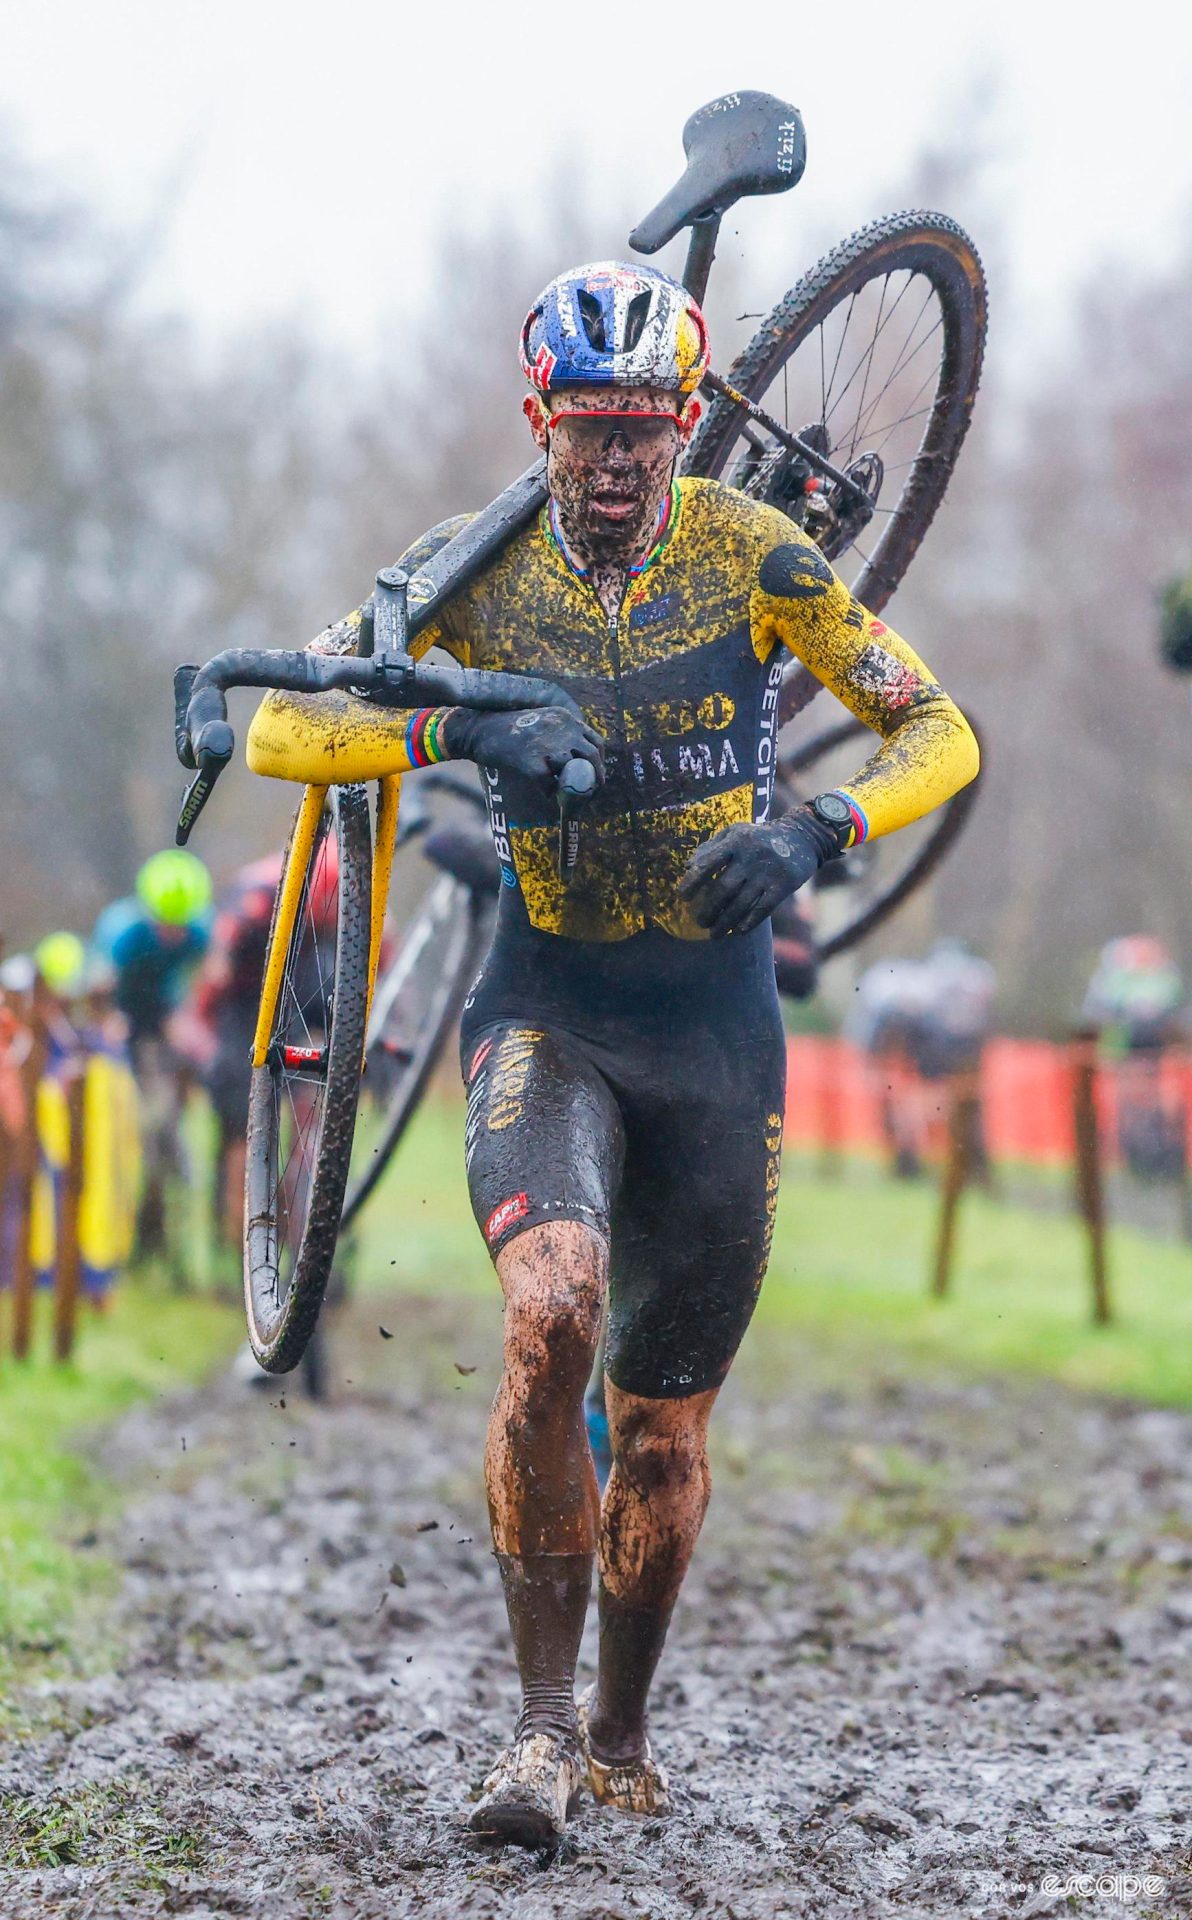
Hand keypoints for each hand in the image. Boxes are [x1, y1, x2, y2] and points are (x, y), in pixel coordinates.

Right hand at [444, 707, 604, 790]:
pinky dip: (548, 793)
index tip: (594, 774)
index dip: (598, 762)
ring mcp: (548, 746)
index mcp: (565, 718)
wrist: (478, 728)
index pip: (595, 741)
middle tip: (589, 792)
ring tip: (565, 795)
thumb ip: (559, 736)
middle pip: (591, 758)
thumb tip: (574, 762)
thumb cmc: (506, 729)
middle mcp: (562, 729)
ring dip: (572, 788)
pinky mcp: (533, 763)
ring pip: (573, 774)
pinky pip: (549, 786)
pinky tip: (542, 792)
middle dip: (594, 778)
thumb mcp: (540, 721)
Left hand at [679, 813, 832, 937]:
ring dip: (725, 923)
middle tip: (700, 922)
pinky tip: (738, 931)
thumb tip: (688, 867)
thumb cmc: (759, 838)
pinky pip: (762, 910)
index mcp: (736, 842)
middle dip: (708, 910)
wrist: (801, 837)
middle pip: (723, 889)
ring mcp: (768, 872)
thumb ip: (711, 848)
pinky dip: (748, 923)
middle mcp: (751, 856)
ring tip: (714, 933)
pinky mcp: (783, 885)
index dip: (693, 882)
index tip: (683, 898)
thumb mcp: (735, 833)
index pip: (708, 863)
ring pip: (741, 904)